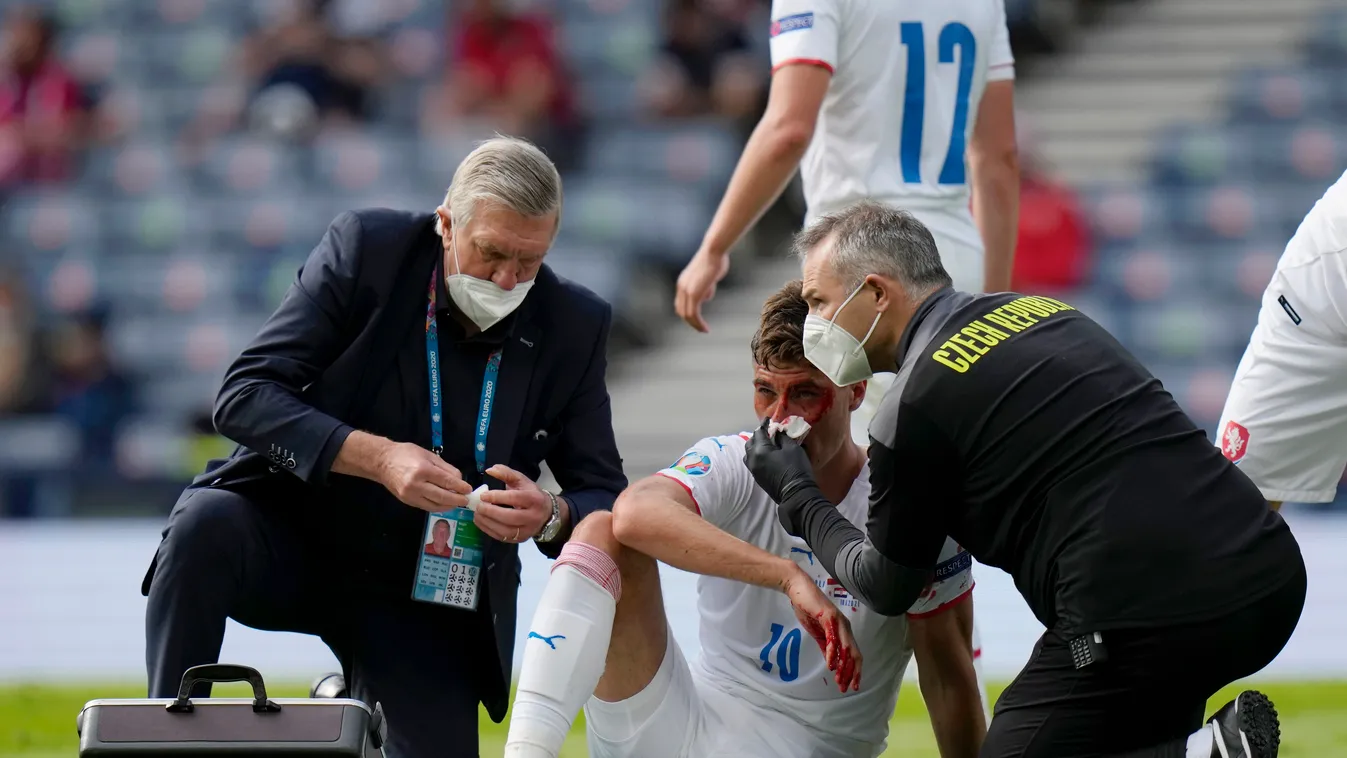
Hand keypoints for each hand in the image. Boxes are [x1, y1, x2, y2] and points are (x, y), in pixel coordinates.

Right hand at [376, 443, 472, 511]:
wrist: (382, 462)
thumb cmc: (406, 454)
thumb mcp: (428, 455)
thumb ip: (445, 468)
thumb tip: (459, 479)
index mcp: (423, 470)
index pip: (446, 481)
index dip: (460, 487)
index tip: (469, 489)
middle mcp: (416, 484)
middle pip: (442, 496)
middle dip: (457, 499)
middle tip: (467, 500)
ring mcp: (411, 495)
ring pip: (435, 505)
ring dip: (449, 505)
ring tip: (458, 503)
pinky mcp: (407, 501)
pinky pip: (426, 507)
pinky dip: (438, 507)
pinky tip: (446, 504)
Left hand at [476, 464, 551, 543]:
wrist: (546, 513)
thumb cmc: (531, 494)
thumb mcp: (521, 480)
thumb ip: (506, 473)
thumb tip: (490, 470)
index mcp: (535, 499)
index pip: (515, 498)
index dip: (497, 497)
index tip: (483, 495)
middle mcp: (533, 516)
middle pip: (510, 517)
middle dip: (491, 512)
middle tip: (478, 506)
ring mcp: (527, 530)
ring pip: (506, 530)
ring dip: (488, 522)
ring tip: (477, 514)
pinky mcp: (520, 539)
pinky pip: (502, 537)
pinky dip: (488, 530)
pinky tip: (481, 521)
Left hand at [675, 248, 729, 332]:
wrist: (714, 251)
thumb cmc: (715, 260)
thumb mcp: (708, 277)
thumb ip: (706, 287)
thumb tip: (706, 297)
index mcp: (683, 283)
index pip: (681, 304)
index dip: (688, 314)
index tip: (698, 320)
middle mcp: (681, 287)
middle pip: (681, 311)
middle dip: (691, 322)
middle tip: (702, 329)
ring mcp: (686, 291)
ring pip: (687, 315)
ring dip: (695, 325)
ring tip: (704, 330)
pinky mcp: (694, 294)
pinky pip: (694, 314)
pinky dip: (698, 323)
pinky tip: (705, 328)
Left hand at [744, 419, 818, 534]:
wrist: (796, 494)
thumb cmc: (796, 468)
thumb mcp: (792, 448)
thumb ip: (782, 438)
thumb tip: (777, 432)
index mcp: (760, 451)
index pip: (759, 432)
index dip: (764, 424)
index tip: (768, 419)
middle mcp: (752, 459)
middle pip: (750, 442)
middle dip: (758, 435)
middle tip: (768, 431)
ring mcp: (753, 470)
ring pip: (748, 453)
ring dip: (755, 446)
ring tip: (765, 443)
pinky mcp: (757, 478)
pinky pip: (752, 462)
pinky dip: (756, 455)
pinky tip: (766, 455)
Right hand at [784, 568, 861, 692]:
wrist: (798, 590)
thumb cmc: (808, 609)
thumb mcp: (818, 634)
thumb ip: (826, 648)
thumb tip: (832, 664)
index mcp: (843, 631)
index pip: (854, 654)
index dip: (854, 671)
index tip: (850, 685)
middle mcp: (845, 627)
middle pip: (855, 654)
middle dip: (852, 673)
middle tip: (846, 688)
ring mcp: (839, 622)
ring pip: (847, 648)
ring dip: (844, 667)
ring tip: (839, 681)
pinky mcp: (829, 618)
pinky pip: (833, 638)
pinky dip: (833, 653)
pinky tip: (830, 665)